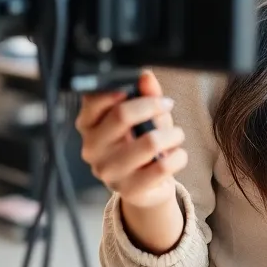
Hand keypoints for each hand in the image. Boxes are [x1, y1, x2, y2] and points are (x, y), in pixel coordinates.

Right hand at [76, 71, 186, 211]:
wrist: (147, 186)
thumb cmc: (141, 143)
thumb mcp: (144, 114)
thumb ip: (145, 94)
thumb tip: (146, 76)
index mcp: (88, 125)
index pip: (95, 100)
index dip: (124, 89)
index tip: (145, 89)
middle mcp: (92, 148)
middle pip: (122, 115)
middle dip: (153, 106)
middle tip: (167, 104)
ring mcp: (108, 171)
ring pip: (149, 142)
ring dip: (172, 134)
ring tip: (176, 135)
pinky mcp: (128, 190)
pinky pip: (162, 167)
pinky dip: (178, 157)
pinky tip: (178, 155)